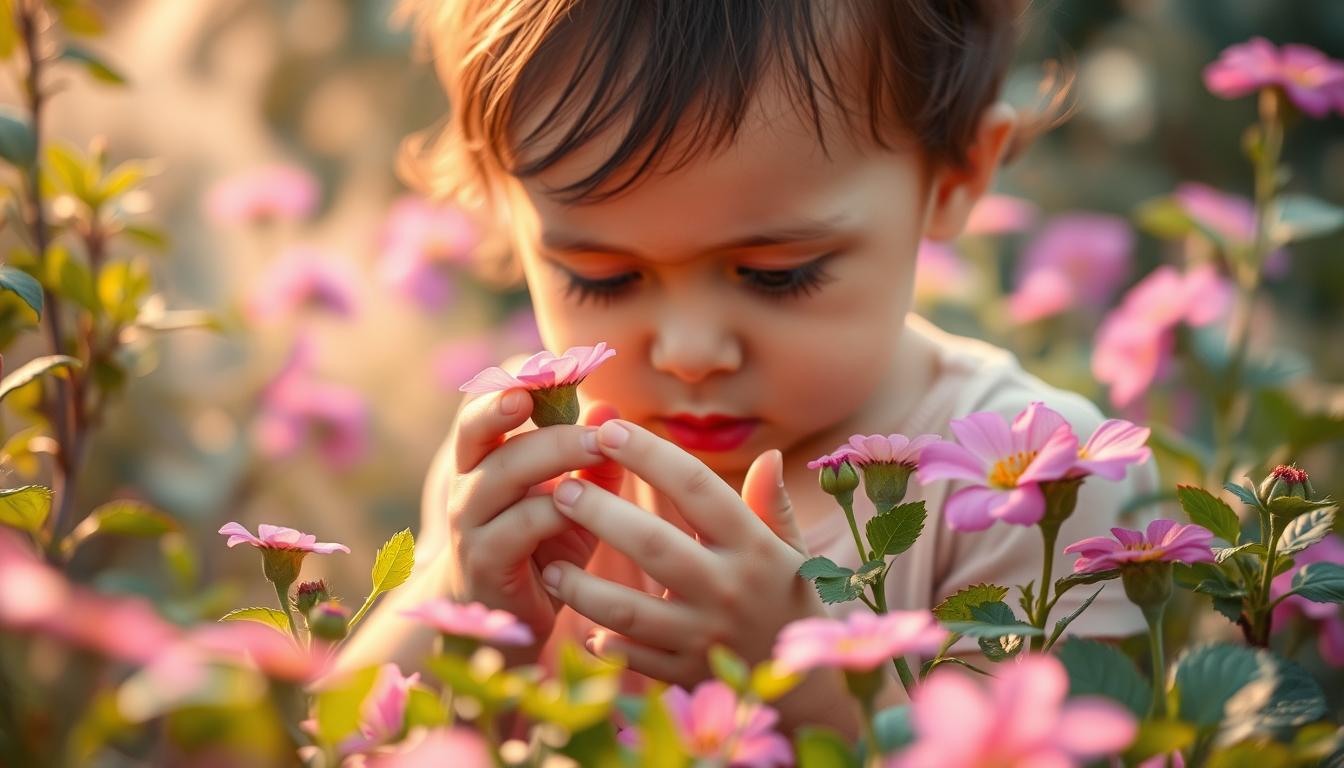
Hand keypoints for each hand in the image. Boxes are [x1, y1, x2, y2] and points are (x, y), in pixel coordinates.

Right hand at [427, 388, 623, 661]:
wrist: (508, 620)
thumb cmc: (545, 545)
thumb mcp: (576, 497)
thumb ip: (593, 458)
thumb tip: (611, 409)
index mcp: (486, 457)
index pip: (484, 399)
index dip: (515, 374)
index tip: (558, 358)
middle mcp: (469, 482)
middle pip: (477, 426)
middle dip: (518, 399)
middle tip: (559, 381)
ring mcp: (471, 522)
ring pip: (502, 472)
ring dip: (554, 452)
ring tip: (597, 443)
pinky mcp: (486, 561)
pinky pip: (520, 525)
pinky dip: (556, 511)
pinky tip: (586, 506)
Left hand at [538, 418, 822, 687]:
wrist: (808, 689)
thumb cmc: (790, 600)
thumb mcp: (793, 551)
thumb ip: (771, 505)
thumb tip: (769, 455)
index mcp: (754, 545)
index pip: (697, 487)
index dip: (650, 455)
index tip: (610, 430)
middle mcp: (729, 588)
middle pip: (654, 544)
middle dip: (601, 514)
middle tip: (560, 489)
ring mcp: (705, 636)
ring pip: (630, 610)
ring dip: (582, 587)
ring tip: (549, 563)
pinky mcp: (687, 676)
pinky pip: (633, 660)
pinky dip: (604, 646)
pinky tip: (580, 629)